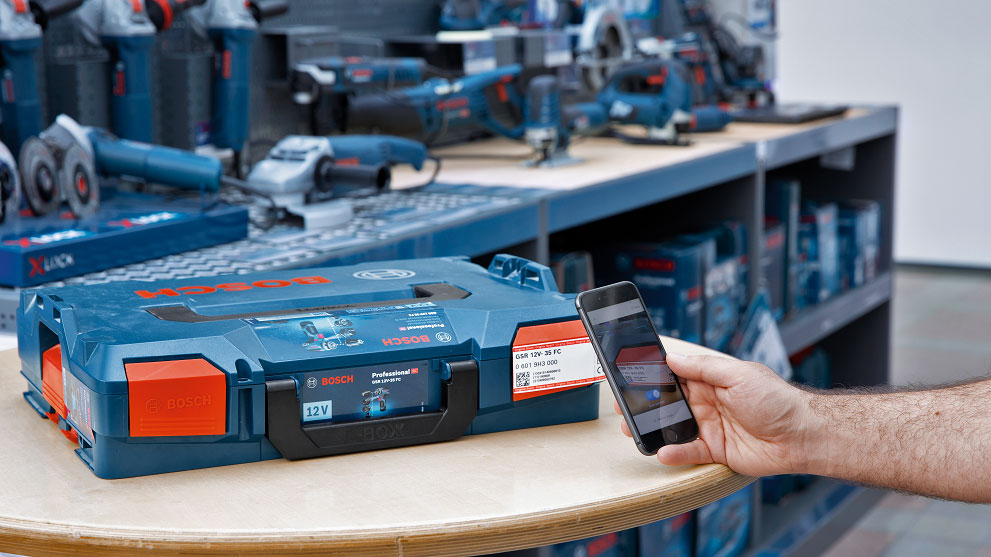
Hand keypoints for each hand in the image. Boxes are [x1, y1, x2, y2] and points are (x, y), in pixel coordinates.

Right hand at [615, 353, 815, 476]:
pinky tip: (661, 451)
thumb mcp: (738, 374)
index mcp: (712, 380)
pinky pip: (688, 452)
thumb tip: (673, 358)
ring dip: (652, 428)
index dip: (654, 374)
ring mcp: (709, 427)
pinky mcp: (715, 450)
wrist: (802, 436)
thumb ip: (704, 368)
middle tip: (624, 405)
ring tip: (633, 428)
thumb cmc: (777, 400)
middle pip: (669, 402)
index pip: (676, 375)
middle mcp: (707, 402)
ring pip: (672, 427)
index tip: (631, 374)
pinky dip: (673, 453)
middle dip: (645, 403)